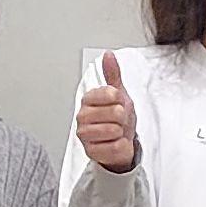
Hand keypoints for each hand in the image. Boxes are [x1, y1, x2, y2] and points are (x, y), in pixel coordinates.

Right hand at [77, 50, 139, 171]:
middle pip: (115, 112)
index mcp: (88, 99)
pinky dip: (121, 146)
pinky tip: (115, 144)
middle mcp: (82, 116)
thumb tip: (108, 54)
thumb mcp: (118, 94)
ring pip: (114, 129)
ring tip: (116, 132)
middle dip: (123, 117)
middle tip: (119, 121)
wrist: (120, 143)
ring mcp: (85, 135)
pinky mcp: (91, 152)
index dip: (121, 100)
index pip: (111, 93)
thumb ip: (112, 74)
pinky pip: (116, 146)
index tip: (118, 104)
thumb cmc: (117, 119)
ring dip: (121, 132)